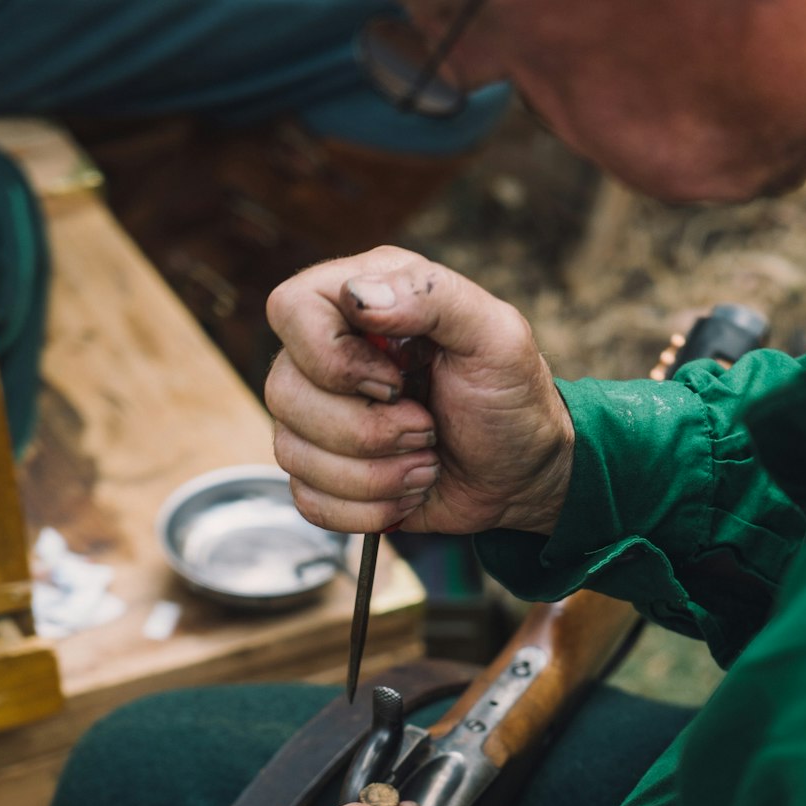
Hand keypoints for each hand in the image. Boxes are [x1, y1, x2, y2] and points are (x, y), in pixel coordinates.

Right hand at [265, 246, 574, 537]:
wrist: (522, 474)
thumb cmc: (511, 399)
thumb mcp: (496, 335)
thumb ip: (432, 295)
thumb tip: (359, 297)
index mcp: (359, 301)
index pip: (290, 310)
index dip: (334, 360)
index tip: (397, 383)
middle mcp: (325, 355)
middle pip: (283, 393)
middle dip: (368, 431)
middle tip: (428, 429)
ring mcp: (318, 418)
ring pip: (292, 454)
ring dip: (375, 476)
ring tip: (426, 462)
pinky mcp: (324, 474)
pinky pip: (308, 500)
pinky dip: (366, 509)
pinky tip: (407, 492)